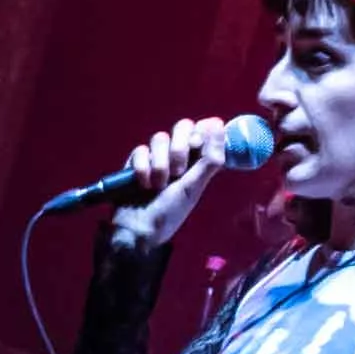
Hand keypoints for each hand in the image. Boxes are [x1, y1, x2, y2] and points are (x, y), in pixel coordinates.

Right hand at [100, 114, 267, 255]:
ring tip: (159, 185)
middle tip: (179, 170)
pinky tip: (143, 185)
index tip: (198, 144)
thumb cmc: (170, 212)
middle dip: (180, 147)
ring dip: (161, 163)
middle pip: (182, 126)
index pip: (203, 129)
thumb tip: (218, 124)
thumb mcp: (194, 187)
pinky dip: (143, 168)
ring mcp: (156, 156)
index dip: (201, 131)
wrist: (138, 229)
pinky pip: (141, 150)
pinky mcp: (136, 161)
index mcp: (197, 160)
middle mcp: (178, 154)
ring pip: (160, 137)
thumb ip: (210, 158)